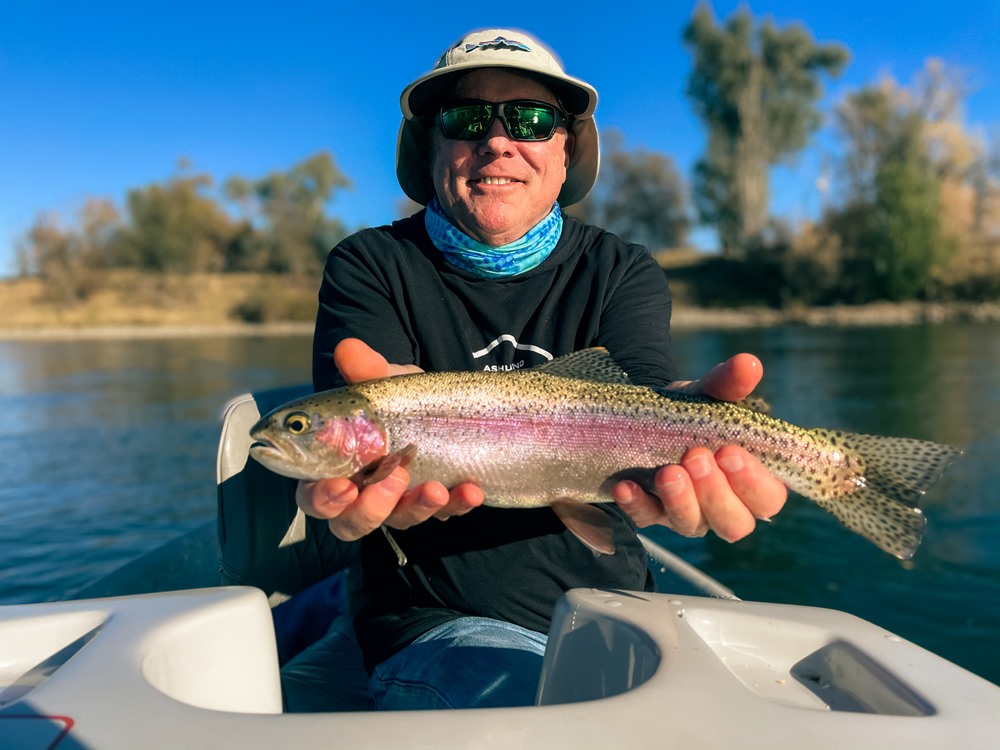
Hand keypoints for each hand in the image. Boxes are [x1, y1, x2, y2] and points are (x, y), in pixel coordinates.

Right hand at [296, 338, 483, 540]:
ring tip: (436, 488)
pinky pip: (445, 512)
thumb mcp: (385, 383)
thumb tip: (348, 348)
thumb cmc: (395, 401)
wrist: (440, 404)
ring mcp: (400, 503)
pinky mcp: (436, 504)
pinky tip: (471, 490)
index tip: (344, 486)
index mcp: (335, 468)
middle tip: (394, 478)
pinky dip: (458, 503)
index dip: (324, 498)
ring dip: (418, 507)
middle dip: (371, 510)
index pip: (315, 496)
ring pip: (400, 520)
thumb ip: (365, 371)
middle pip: (351, 523)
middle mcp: (362, 494)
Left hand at [612, 354, 786, 541]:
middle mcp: (724, 507)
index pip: (767, 498)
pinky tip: (626, 486)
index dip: (753, 483)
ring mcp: (687, 515)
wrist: (649, 416)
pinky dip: (636, 504)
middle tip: (696, 457)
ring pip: (692, 525)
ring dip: (680, 501)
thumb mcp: (707, 395)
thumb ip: (728, 385)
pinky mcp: (652, 514)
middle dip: (715, 493)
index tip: (730, 451)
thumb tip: (748, 363)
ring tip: (667, 472)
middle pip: (733, 524)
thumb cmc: (693, 413)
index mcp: (751, 483)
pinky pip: (645, 518)